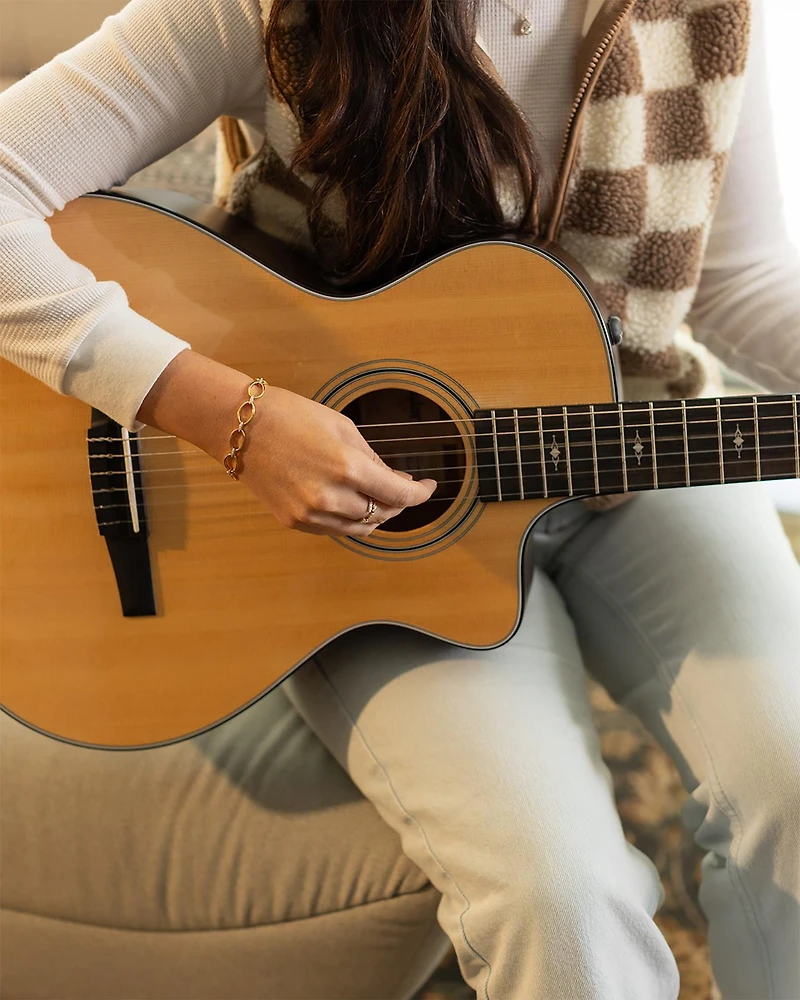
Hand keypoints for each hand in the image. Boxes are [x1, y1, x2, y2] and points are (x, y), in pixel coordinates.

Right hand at [237, 384, 436, 535]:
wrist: (239, 427)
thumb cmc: (291, 416)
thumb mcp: (343, 428)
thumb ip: (373, 460)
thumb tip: (395, 481)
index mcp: (347, 467)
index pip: (399, 494)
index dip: (420, 493)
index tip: (429, 486)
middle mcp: (330, 497)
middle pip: (382, 514)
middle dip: (399, 503)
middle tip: (403, 488)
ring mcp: (310, 513)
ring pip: (360, 528)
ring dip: (377, 515)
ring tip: (380, 498)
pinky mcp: (293, 521)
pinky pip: (334, 529)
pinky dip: (350, 520)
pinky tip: (353, 504)